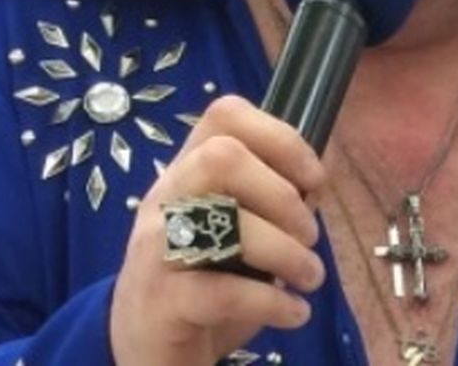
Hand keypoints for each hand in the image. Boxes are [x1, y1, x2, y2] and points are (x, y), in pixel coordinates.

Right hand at [110, 95, 326, 364]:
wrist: (141, 348)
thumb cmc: (201, 279)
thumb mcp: (234, 231)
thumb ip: (268, 201)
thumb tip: (316, 185)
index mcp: (187, 172)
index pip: (225, 115)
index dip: (280, 136)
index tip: (313, 178)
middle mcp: (165, 199)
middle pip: (221, 156)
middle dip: (281, 193)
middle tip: (308, 234)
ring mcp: (155, 248)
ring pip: (221, 222)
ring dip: (285, 250)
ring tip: (310, 276)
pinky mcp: (159, 302)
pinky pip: (221, 291)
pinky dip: (272, 301)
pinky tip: (295, 312)